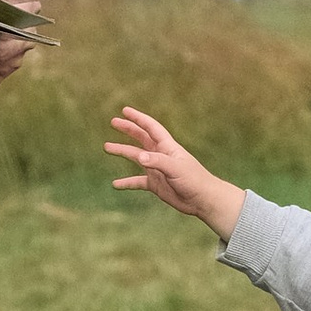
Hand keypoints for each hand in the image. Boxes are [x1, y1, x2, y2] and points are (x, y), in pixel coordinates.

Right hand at [106, 107, 245, 236]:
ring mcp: (157, 169)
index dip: (138, 118)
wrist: (202, 200)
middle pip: (141, 138)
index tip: (124, 110)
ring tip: (107, 147)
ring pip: (136, 157)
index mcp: (167, 147)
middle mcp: (161, 155)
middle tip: (113, 122)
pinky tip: (115, 184)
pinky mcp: (156, 184)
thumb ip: (157, 162)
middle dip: (128, 129)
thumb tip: (140, 157)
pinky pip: (137, 181)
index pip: (151, 128)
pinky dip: (126, 182)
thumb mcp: (175, 168)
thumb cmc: (194, 180)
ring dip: (122, 151)